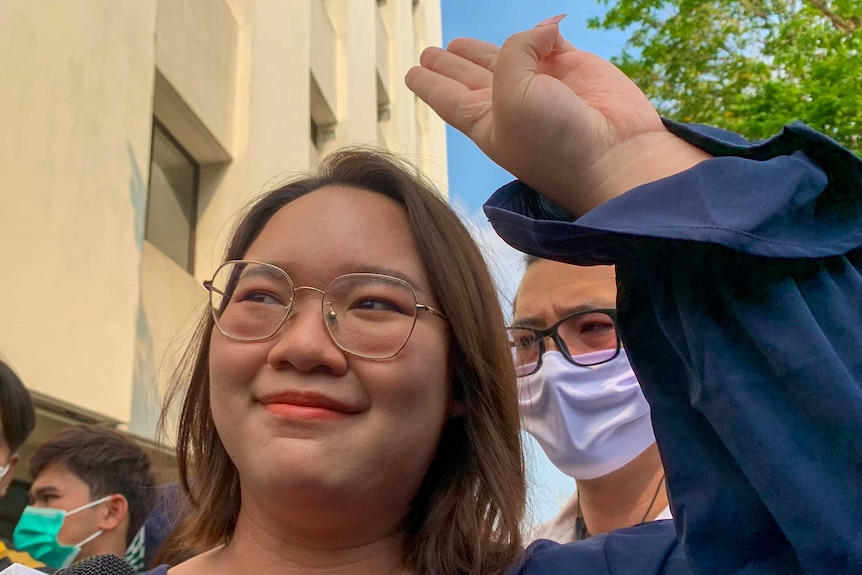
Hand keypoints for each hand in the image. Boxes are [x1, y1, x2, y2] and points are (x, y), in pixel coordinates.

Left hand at [405, 19, 710, 214]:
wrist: (614, 155)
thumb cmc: (554, 140)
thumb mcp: (513, 94)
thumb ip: (513, 52)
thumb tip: (543, 31)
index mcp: (484, 120)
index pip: (447, 96)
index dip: (428, 82)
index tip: (412, 73)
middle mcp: (509, 103)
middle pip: (469, 76)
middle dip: (451, 64)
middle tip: (431, 53)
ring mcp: (541, 85)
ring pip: (507, 57)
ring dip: (483, 50)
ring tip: (459, 44)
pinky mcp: (575, 69)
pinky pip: (550, 42)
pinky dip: (545, 31)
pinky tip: (542, 29)